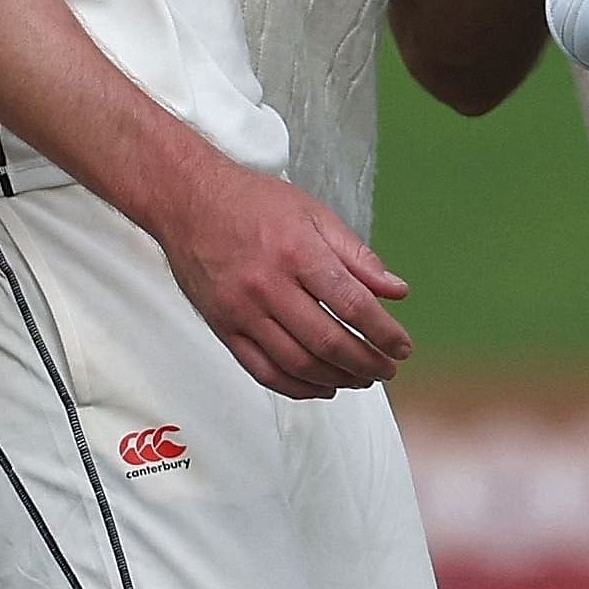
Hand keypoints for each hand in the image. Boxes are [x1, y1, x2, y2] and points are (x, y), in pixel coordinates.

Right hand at [145, 163, 411, 398]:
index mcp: (297, 251)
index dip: (384, 332)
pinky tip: (322, 387)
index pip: (353, 304)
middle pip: (329, 341)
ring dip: (338, 380)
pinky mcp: (224, 328)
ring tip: (362, 379)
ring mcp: (243, 311)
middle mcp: (269, 285)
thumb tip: (397, 291)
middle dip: (367, 363)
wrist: (187, 201)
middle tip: (387, 368)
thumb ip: (356, 256)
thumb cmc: (251, 203)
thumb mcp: (312, 213)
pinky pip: (264, 371)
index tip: (402, 346)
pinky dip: (298, 388)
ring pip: (299, 364)